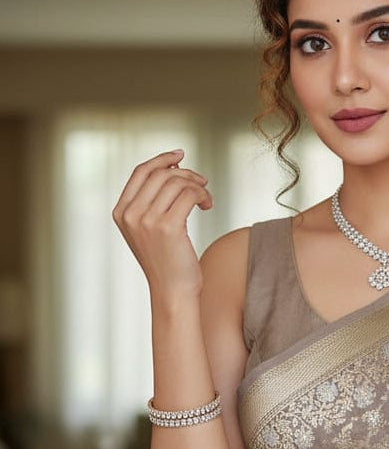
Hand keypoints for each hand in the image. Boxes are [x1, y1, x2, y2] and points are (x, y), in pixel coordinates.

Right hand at [112, 149, 212, 299]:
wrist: (173, 293)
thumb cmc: (168, 262)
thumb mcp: (150, 230)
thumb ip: (152, 202)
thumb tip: (173, 169)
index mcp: (121, 212)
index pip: (140, 172)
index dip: (161, 159)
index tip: (180, 155)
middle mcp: (130, 214)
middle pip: (160, 174)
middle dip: (185, 173)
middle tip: (202, 182)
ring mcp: (147, 220)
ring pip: (176, 182)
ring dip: (197, 185)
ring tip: (206, 199)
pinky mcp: (168, 227)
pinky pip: (189, 194)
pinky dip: (203, 195)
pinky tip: (208, 205)